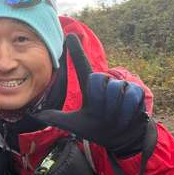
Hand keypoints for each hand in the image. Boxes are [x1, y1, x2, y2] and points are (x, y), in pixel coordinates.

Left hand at [31, 34, 151, 157]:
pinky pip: (130, 95)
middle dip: (99, 100)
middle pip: (97, 80)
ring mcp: (121, 86)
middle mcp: (105, 83)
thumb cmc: (97, 128)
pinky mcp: (136, 92)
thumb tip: (36, 115)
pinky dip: (127, 110)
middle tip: (103, 114)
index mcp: (90, 88)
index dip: (76, 51)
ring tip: (114, 116)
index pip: (82, 65)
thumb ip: (57, 118)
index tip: (70, 35)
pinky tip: (127, 116)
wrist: (120, 140)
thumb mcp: (76, 124)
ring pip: (114, 88)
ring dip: (113, 108)